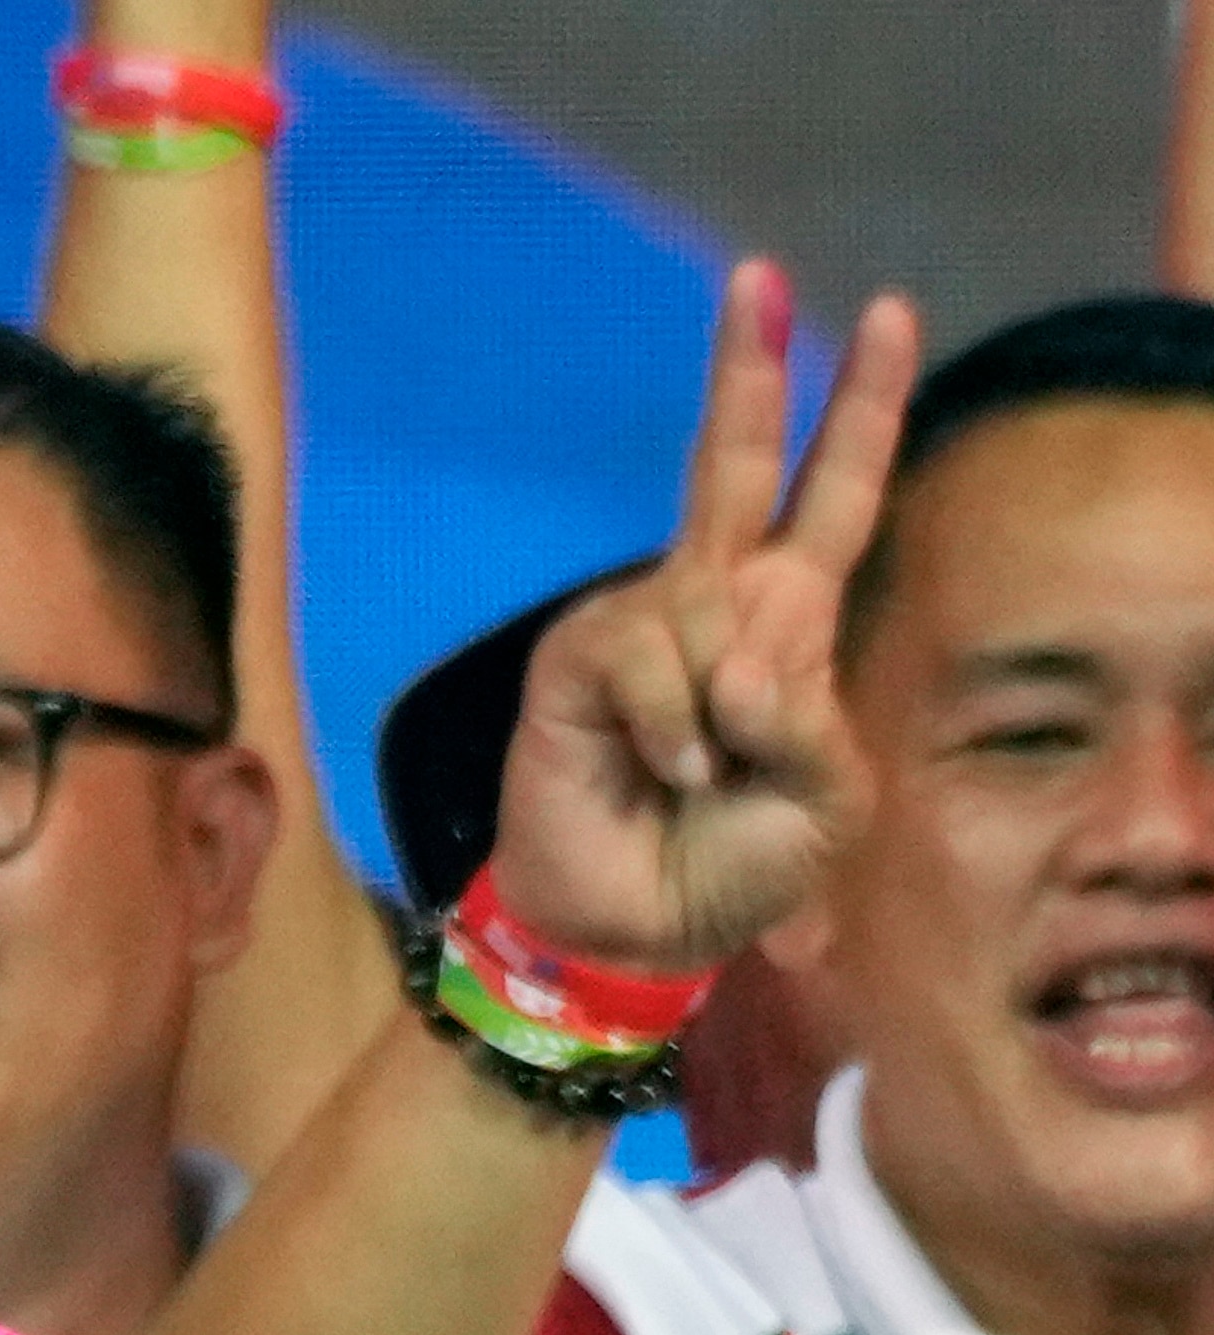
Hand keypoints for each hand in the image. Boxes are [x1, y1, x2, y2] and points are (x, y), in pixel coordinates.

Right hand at [489, 261, 919, 975]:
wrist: (633, 929)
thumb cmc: (735, 865)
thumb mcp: (826, 798)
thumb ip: (808, 715)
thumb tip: (736, 661)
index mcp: (790, 624)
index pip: (836, 499)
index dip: (862, 411)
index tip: (884, 313)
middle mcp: (716, 602)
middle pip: (740, 467)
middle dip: (751, 374)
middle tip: (756, 277)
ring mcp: (642, 625)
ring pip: (709, 605)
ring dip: (722, 706)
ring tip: (700, 776)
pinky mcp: (579, 659)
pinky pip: (649, 657)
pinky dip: (671, 724)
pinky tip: (666, 769)